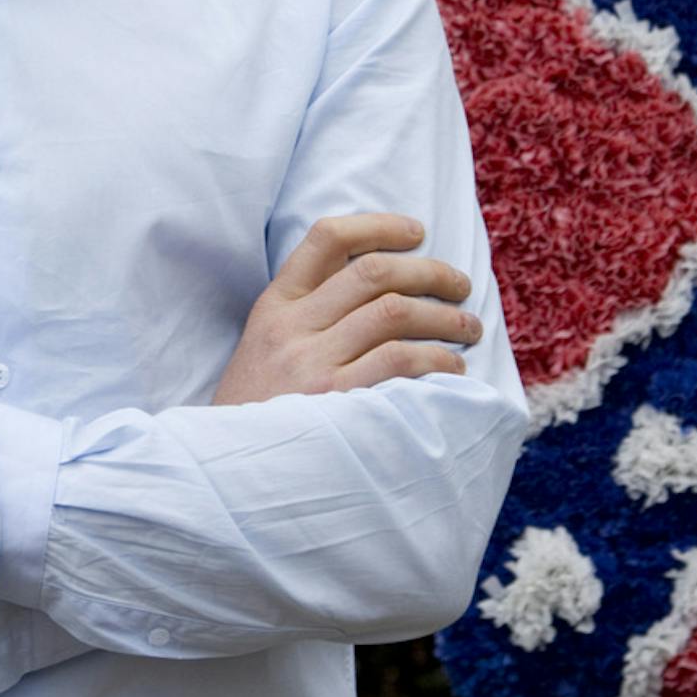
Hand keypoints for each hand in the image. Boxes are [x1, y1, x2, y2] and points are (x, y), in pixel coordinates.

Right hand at [213, 213, 482, 404]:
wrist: (228, 470)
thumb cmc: (259, 409)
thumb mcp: (265, 346)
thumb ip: (309, 313)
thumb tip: (384, 284)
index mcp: (275, 304)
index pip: (327, 238)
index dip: (379, 226)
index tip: (417, 232)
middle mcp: (291, 326)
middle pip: (373, 272)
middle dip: (430, 272)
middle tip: (460, 286)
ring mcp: (311, 363)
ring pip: (393, 312)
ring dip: (444, 316)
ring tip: (468, 327)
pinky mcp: (334, 401)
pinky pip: (398, 361)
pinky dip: (436, 359)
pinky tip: (451, 368)